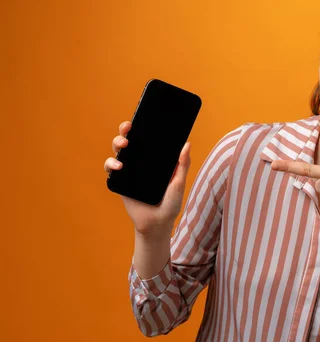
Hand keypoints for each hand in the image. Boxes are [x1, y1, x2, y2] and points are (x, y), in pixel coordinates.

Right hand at [104, 121, 192, 238]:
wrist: (157, 224)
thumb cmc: (170, 204)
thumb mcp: (179, 183)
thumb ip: (182, 165)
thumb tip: (187, 144)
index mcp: (154, 160)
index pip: (147, 140)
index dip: (141, 127)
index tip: (141, 118)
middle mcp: (140, 163)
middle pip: (129, 141)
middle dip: (125, 131)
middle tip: (128, 129)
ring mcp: (129, 172)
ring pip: (118, 152)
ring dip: (117, 144)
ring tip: (124, 147)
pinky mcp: (120, 182)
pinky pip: (111, 170)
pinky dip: (111, 165)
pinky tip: (119, 167)